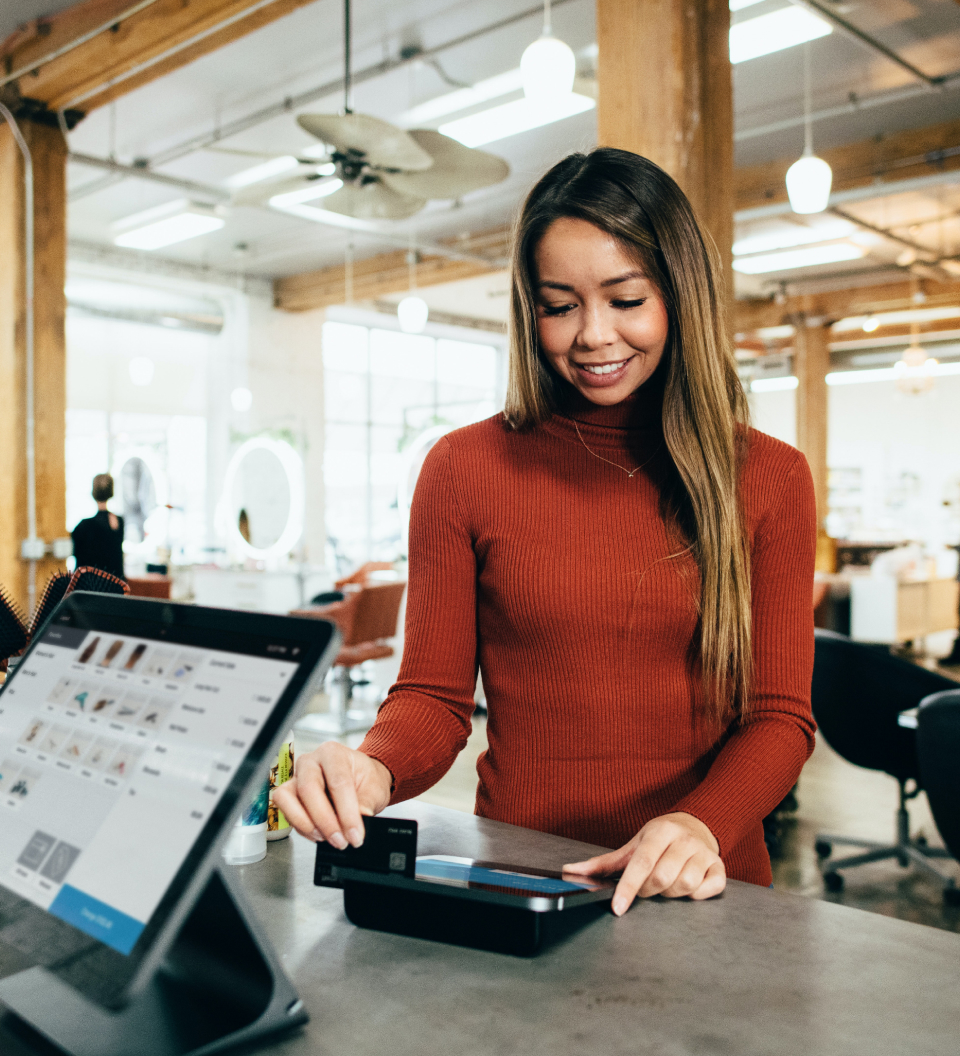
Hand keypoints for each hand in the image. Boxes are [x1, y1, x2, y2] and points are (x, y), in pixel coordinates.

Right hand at [270, 742, 392, 848]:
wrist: (359, 779)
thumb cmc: (365, 779)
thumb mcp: (374, 789)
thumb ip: (365, 805)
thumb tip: (355, 825)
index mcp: (333, 753)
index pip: (338, 781)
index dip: (347, 813)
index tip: (355, 835)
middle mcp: (310, 762)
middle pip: (309, 788)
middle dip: (325, 821)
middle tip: (341, 841)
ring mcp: (296, 777)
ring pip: (287, 799)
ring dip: (307, 824)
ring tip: (327, 837)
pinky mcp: (288, 794)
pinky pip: (286, 812)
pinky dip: (302, 828)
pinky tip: (319, 834)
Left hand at [563, 812, 724, 914]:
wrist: (695, 824)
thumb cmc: (659, 839)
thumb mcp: (632, 845)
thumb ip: (602, 863)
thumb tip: (570, 872)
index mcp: (659, 831)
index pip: (642, 862)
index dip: (628, 887)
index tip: (618, 908)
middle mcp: (684, 839)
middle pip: (662, 878)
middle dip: (649, 891)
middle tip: (646, 887)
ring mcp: (704, 853)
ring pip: (685, 886)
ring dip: (671, 894)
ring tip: (667, 884)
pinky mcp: (720, 867)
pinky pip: (709, 889)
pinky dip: (698, 895)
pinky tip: (689, 887)